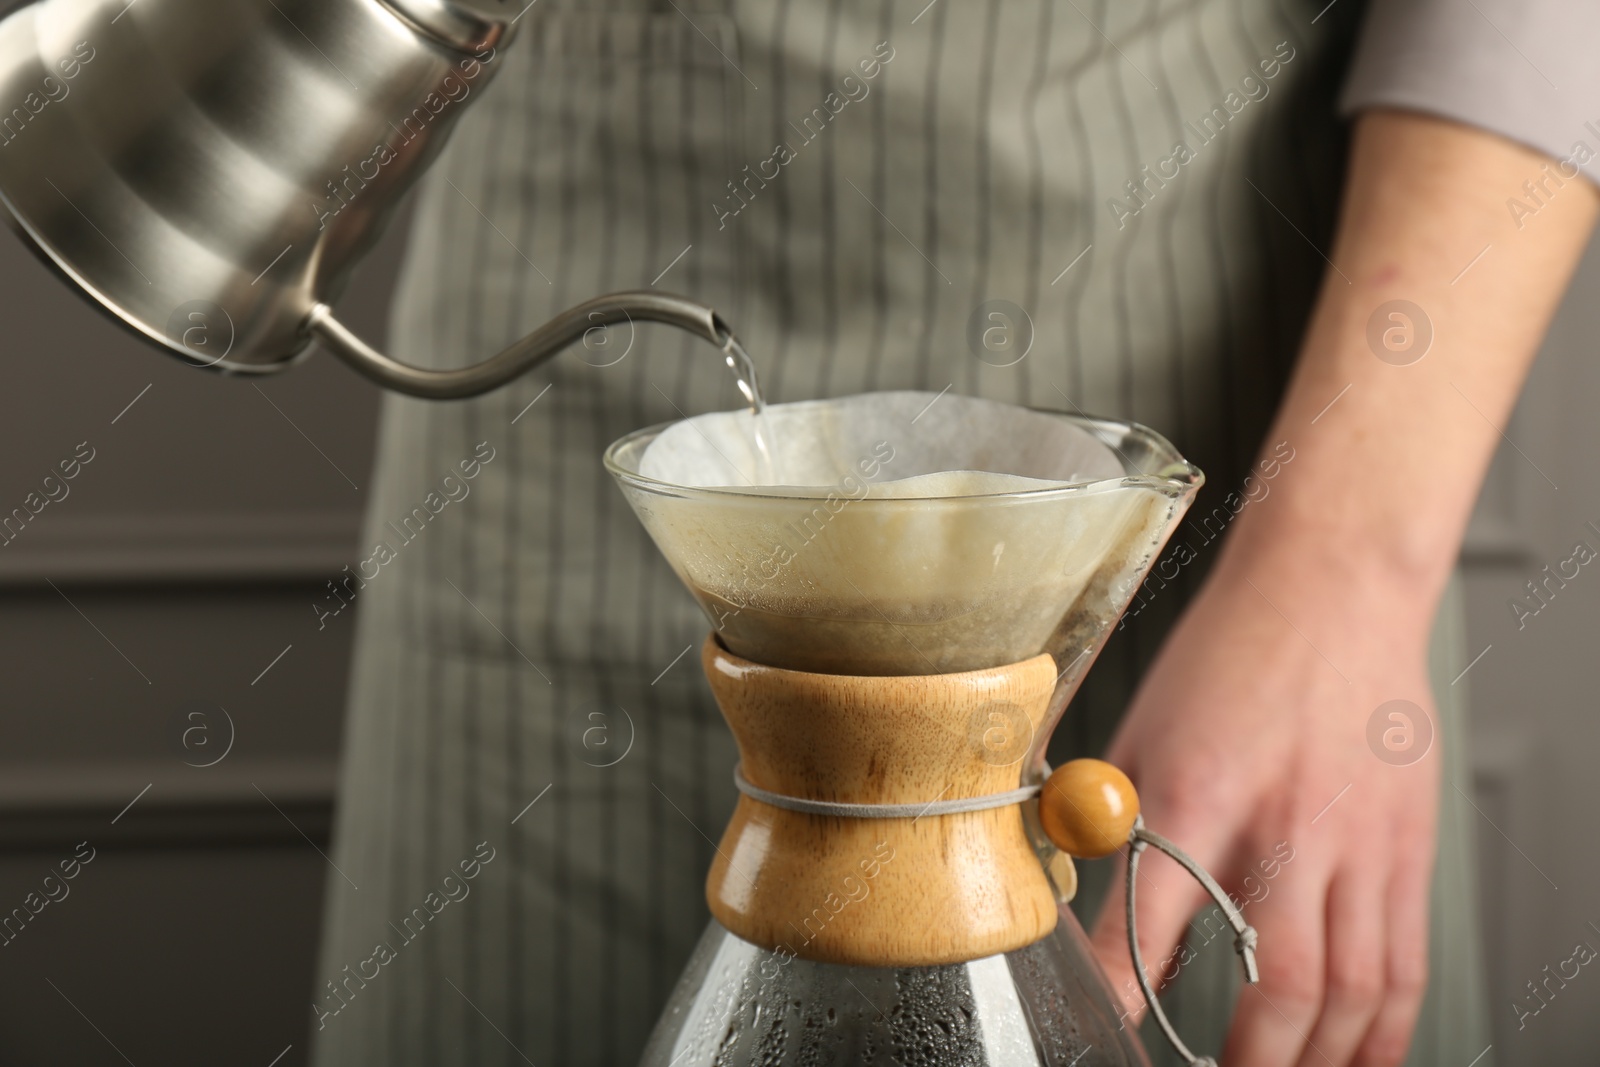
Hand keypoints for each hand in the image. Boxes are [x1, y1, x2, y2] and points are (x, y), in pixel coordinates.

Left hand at [1088, 550, 1439, 1066]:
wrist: (1332, 587)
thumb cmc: (1231, 651)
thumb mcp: (1142, 727)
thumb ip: (1114, 818)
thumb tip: (1080, 891)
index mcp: (1198, 787)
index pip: (1148, 918)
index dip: (1119, 988)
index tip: (1102, 1031)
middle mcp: (1286, 823)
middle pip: (1281, 980)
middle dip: (1250, 1058)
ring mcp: (1359, 840)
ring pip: (1354, 988)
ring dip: (1320, 1057)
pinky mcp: (1406, 844)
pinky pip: (1404, 959)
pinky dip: (1384, 1025)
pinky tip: (1357, 1051)